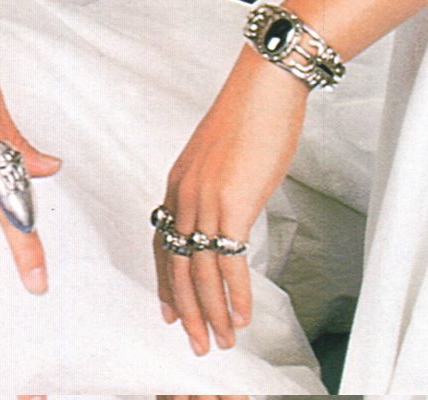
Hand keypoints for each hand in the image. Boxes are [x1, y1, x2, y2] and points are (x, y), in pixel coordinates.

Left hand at [155, 47, 306, 356]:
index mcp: (178, 182)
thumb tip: (227, 216)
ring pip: (201, 271)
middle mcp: (184, 194)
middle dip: (187, 310)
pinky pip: (229, 262)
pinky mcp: (232, 204)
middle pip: (177, 265)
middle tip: (197, 341)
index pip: (163, 244)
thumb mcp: (221, 158)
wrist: (264, 86)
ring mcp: (205, 200)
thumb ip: (215, 189)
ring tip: (222, 338)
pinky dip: (236, 294)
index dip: (166, 282)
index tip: (171, 311)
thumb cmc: (250, 114)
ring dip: (213, 311)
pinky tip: (243, 314)